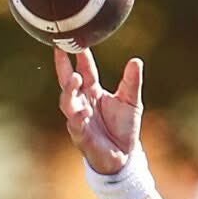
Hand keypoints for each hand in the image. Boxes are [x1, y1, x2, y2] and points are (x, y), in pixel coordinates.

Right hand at [53, 48, 142, 174]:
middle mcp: (83, 102)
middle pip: (69, 81)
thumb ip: (132, 82)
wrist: (124, 156)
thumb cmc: (124, 128)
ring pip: (67, 102)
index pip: (85, 70)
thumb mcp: (131, 102)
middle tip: (61, 50)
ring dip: (69, 90)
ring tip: (75, 78)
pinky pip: (75, 125)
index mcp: (93, 92)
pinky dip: (78, 118)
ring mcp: (79, 118)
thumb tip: (136, 61)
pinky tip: (84, 111)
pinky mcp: (81, 135)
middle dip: (63, 67)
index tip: (78, 42)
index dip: (81, 57)